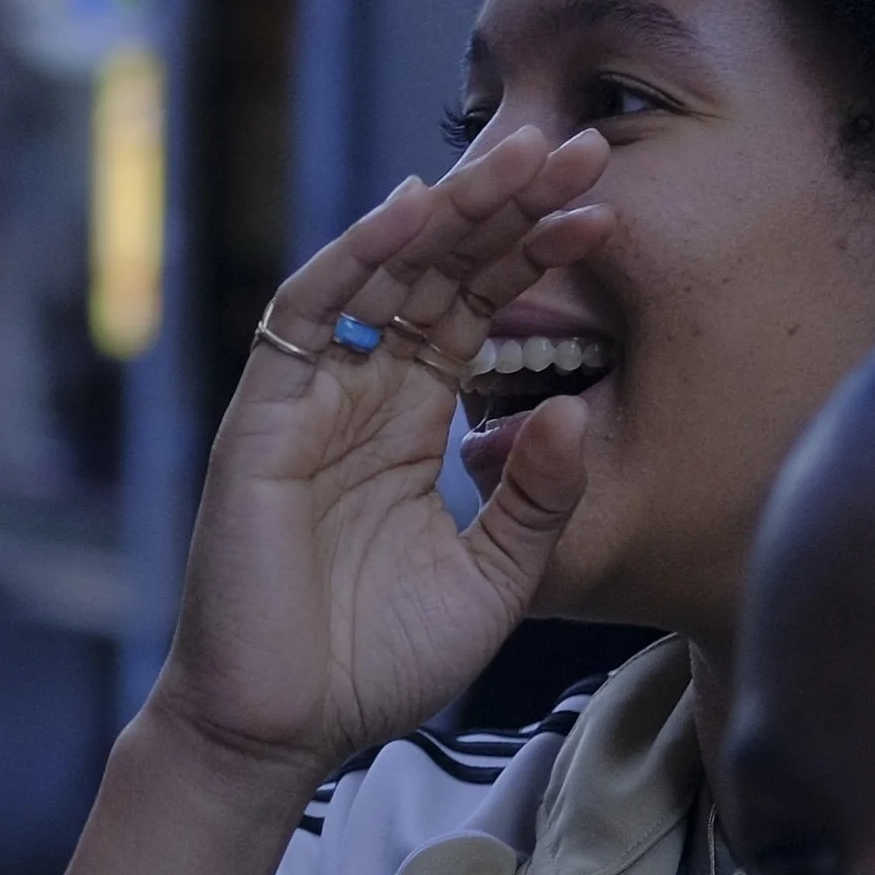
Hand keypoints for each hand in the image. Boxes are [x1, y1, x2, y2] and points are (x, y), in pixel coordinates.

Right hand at [146, 123, 612, 782]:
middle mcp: (364, 392)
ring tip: (521, 158)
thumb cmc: (375, 662)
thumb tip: (577, 402)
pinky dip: (357, 258)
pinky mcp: (267, 414)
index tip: (607, 212)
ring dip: (451, 212)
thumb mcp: (496, 576)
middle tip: (583, 147)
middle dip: (510, 208)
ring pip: (384, 273)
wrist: (284, 727)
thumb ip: (537, 494)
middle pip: (442, 272)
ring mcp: (314, 396)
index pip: (481, 311)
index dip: (538, 257)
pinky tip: (414, 213)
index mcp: (414, 422)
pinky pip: (308, 314)